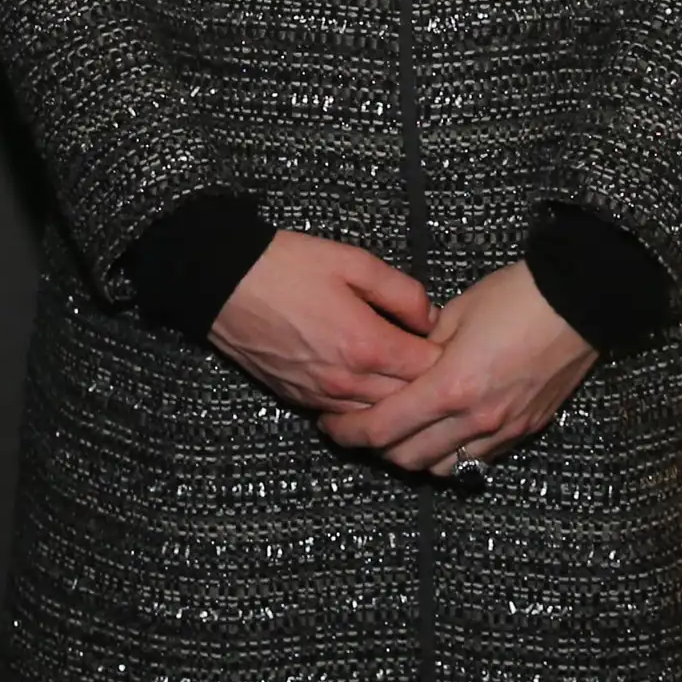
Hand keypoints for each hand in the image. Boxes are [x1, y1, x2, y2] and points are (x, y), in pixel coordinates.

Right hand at [210, 231, 438, 415]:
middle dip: (429, 390)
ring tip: (413, 387)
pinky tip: (374, 394)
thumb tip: (431, 318)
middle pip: (406, 404)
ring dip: (398, 407)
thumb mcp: (354, 261)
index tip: (457, 347)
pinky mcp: (298, 399)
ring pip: (376, 419)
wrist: (223, 284)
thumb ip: (402, 291)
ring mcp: (320, 395)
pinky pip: (343, 417)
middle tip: (444, 370)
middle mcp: (346, 380)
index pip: (427, 371)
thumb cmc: (288, 265)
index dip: (449, 360)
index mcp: (366, 344)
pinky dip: (364, 412)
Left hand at [320, 261, 596, 476]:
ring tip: (399, 434)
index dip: (350, 432)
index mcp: (451, 386)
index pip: (384, 427)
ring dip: (414, 457)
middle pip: (407, 457)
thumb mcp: (457, 312)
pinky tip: (442, 433)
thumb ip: (421, 346)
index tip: (332, 426)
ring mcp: (502, 430)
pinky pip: (476, 459)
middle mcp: (475, 418)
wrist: (580, 302)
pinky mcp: (525, 430)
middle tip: (358, 429)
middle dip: (375, 448)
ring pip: (442, 468)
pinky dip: (451, 453)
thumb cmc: (516, 296)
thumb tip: (401, 363)